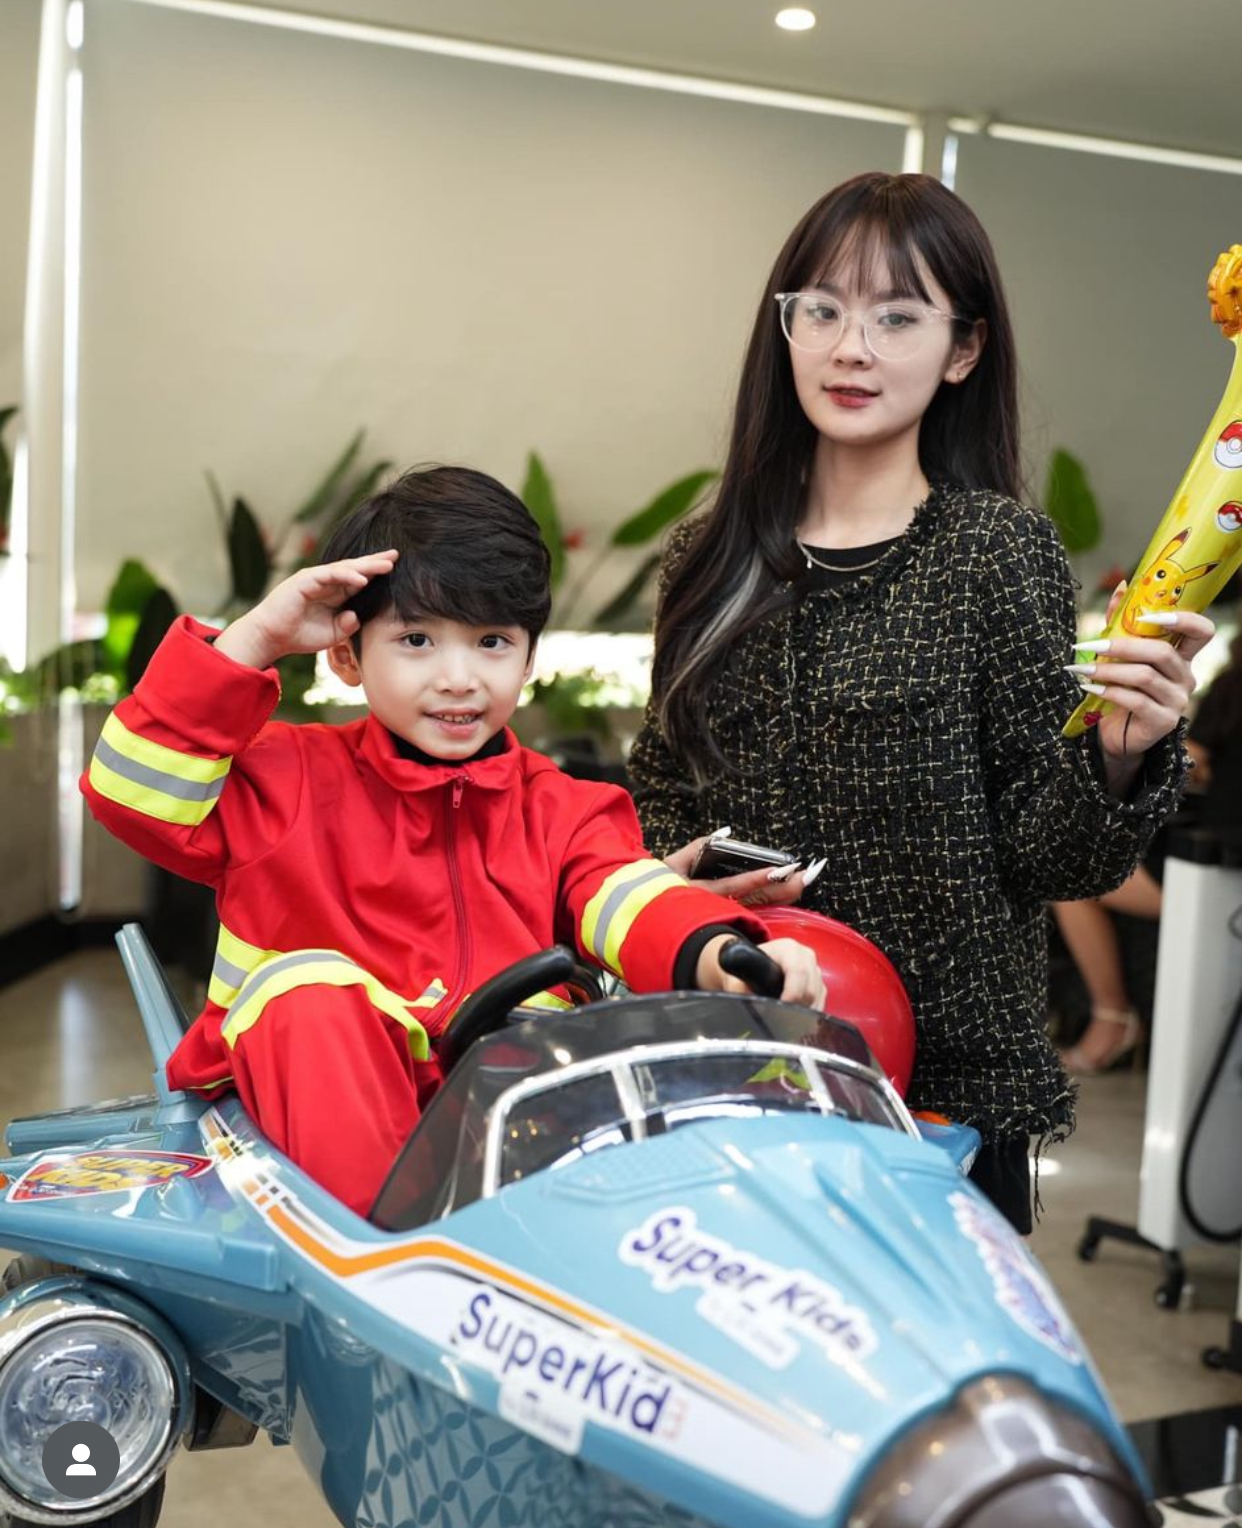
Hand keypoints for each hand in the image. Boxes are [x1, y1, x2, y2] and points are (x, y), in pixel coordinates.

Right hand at [214, 551, 398, 669]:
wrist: (272, 637)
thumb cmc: (300, 635)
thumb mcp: (332, 634)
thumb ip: (348, 626)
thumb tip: (357, 616)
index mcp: (335, 593)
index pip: (360, 579)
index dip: (376, 573)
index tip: (396, 568)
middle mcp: (327, 582)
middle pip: (356, 569)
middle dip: (376, 562)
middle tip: (396, 556)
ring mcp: (316, 579)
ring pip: (345, 568)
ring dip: (366, 566)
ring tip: (386, 565)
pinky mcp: (305, 580)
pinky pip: (329, 575)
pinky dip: (346, 576)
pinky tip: (362, 579)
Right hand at [664, 835, 823, 907]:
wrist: (639, 917)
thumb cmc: (654, 889)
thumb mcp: (671, 865)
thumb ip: (699, 847)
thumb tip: (727, 832)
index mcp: (699, 893)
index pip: (735, 885)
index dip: (759, 878)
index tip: (781, 869)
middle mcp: (713, 909)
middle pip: (755, 900)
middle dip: (783, 889)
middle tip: (807, 876)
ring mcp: (719, 919)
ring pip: (757, 908)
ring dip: (781, 896)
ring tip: (802, 883)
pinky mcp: (723, 923)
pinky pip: (751, 914)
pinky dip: (771, 904)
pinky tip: (788, 896)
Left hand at [695, 934, 825, 1007]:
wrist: (754, 959)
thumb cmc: (748, 965)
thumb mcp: (740, 974)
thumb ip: (739, 988)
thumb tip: (745, 1005)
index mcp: (788, 948)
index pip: (798, 971)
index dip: (792, 994)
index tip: (780, 1009)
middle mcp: (805, 956)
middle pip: (811, 988)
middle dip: (797, 1007)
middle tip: (781, 1019)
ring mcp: (814, 969)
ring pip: (817, 997)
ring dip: (804, 1012)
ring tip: (786, 1019)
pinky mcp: (819, 982)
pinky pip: (820, 1001)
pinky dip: (810, 1013)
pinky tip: (796, 1018)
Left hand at [1073, 581, 1213, 793]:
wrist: (1115, 734)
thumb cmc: (1120, 690)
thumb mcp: (1120, 656)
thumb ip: (1121, 624)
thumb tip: (1122, 587)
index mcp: (1181, 657)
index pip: (1202, 631)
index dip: (1183, 619)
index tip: (1149, 615)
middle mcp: (1185, 677)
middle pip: (1162, 652)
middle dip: (1123, 646)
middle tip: (1091, 645)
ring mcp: (1177, 701)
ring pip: (1145, 676)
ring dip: (1109, 670)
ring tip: (1082, 669)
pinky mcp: (1163, 722)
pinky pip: (1136, 700)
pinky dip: (1109, 691)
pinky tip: (1090, 687)